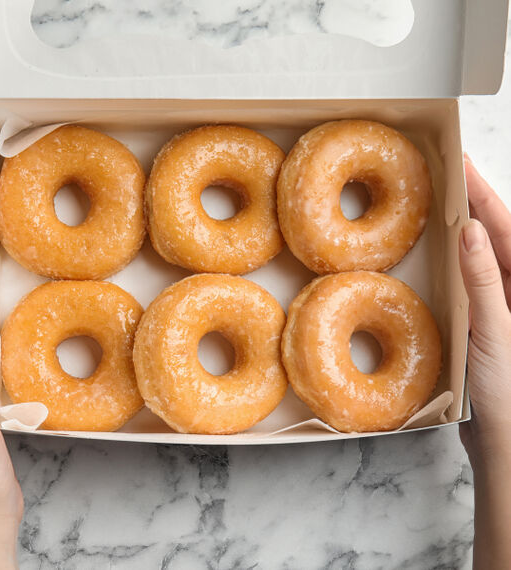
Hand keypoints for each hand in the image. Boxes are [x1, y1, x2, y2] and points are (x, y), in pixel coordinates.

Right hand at [458, 157, 510, 569]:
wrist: (507, 443)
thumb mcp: (496, 331)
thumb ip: (484, 279)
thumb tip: (469, 227)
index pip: (507, 226)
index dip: (483, 192)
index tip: (460, 162)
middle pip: (496, 234)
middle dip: (472, 201)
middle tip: (443, 172)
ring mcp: (503, 305)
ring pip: (482, 255)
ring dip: (462, 228)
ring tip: (437, 200)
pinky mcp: (486, 321)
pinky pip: (471, 280)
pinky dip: (456, 261)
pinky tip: (439, 252)